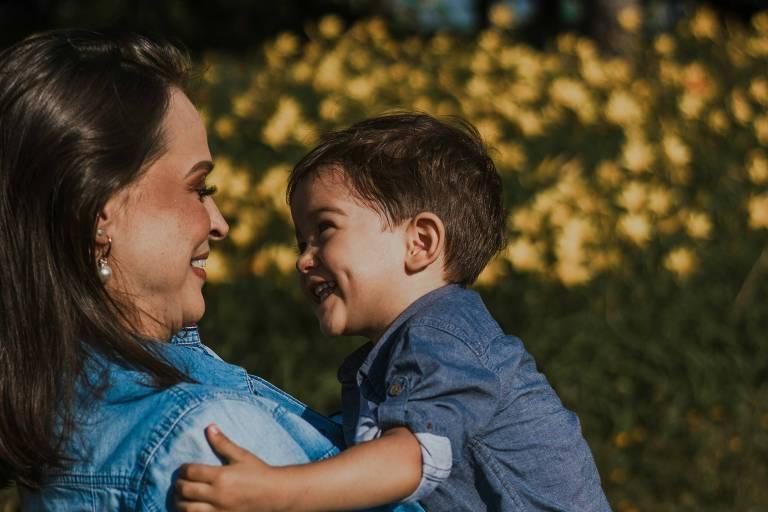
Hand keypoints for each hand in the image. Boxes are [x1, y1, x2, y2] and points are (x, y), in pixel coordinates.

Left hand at [175, 424, 292, 511]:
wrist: (274, 494)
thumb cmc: (258, 472)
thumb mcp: (241, 455)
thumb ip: (223, 443)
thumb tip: (209, 427)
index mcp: (221, 476)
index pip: (191, 472)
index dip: (183, 469)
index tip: (185, 468)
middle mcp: (217, 494)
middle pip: (185, 490)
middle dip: (178, 484)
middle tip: (180, 481)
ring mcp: (218, 510)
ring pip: (187, 508)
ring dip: (179, 502)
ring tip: (181, 497)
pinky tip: (190, 507)